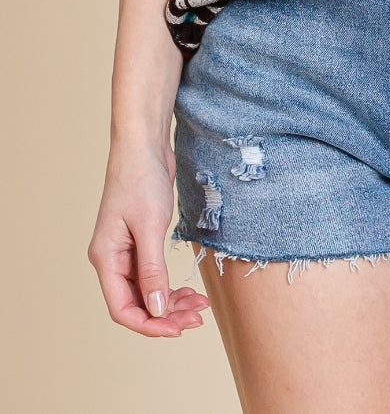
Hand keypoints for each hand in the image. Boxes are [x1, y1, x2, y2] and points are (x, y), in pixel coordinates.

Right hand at [88, 142, 209, 337]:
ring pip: (147, 291)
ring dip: (172, 302)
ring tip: (200, 305)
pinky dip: (171, 284)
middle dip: (166, 314)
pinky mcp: (141, 240)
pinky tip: (189, 289)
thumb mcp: (149, 225)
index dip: (150, 324)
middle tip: (197, 318)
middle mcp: (112, 259)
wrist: (145, 143)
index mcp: (105, 258)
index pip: (123, 308)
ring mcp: (126, 250)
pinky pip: (154, 274)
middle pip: (137, 303)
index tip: (178, 330)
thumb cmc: (141, 178)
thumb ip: (152, 270)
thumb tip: (158, 310)